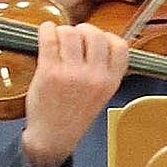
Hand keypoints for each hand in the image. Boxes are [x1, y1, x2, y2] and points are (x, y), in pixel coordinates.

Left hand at [18, 20, 128, 166]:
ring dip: (63, 31)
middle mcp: (95, 76)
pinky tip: (46, 32)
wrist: (54, 136)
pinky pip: (49, 38)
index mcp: (111, 81)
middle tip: (75, 36)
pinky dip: (46, 30)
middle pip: (95, 34)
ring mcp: (72, 74)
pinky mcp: (49, 71)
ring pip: (71, 32)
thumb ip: (104, 70)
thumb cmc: (75, 115)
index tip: (97, 40)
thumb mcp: (102, 94)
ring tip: (58, 38)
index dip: (107, 37)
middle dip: (83, 30)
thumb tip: (97, 40)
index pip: (120, 45)